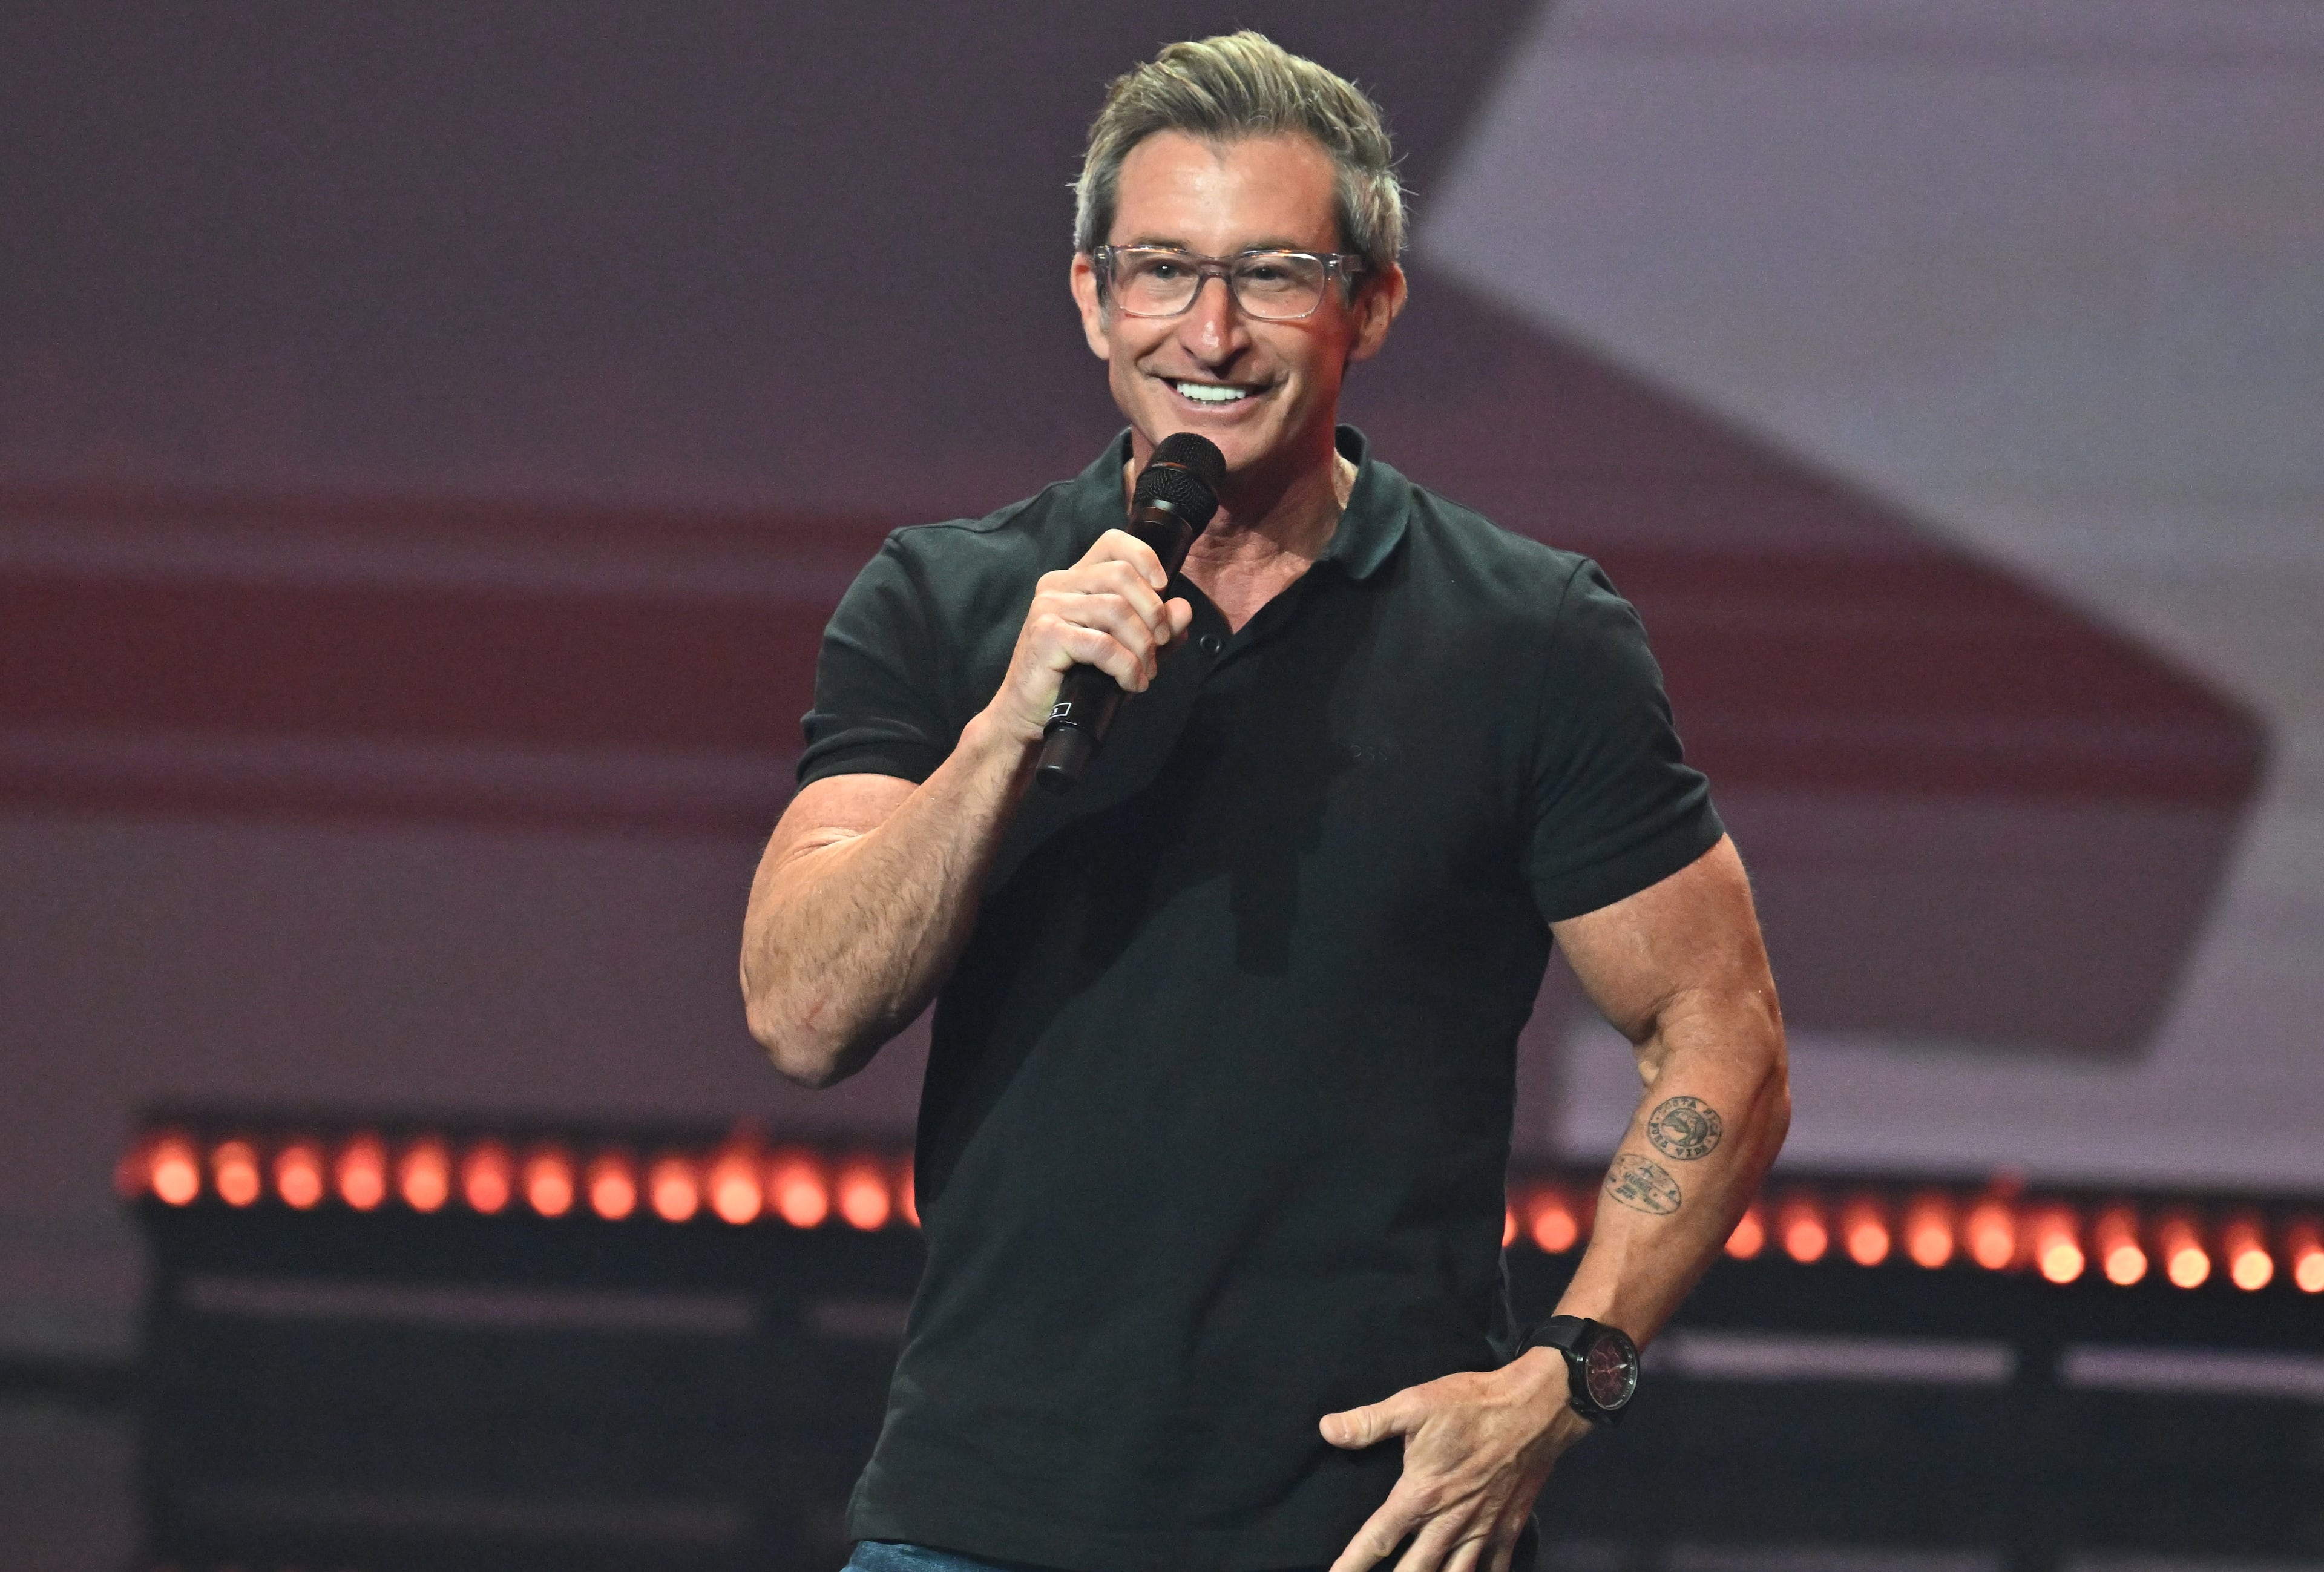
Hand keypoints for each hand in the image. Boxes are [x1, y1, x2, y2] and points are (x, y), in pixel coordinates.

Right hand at [983, 527, 1195, 744]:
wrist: (1029, 714)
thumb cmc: (1075, 681)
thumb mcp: (1127, 650)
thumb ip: (1156, 628)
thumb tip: (1183, 609)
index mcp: (1075, 579)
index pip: (1112, 542)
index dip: (1145, 557)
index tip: (1163, 588)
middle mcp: (1058, 585)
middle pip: (1121, 575)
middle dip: (1153, 612)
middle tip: (1160, 645)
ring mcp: (1049, 607)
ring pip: (1116, 609)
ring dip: (1142, 646)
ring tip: (1144, 673)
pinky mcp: (1047, 635)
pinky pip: (1102, 644)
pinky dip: (1126, 666)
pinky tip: (1130, 683)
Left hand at [1320, 1351, 1592, 1571]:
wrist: (1537, 1408)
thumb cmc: (1472, 1404)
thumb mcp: (1415, 1404)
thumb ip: (1369, 1422)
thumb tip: (1326, 1430)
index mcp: (1421, 1495)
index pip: (1376, 1538)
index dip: (1352, 1563)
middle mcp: (1449, 1522)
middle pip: (1414, 1571)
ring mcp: (1482, 1528)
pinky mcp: (1510, 1526)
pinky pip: (1496, 1568)